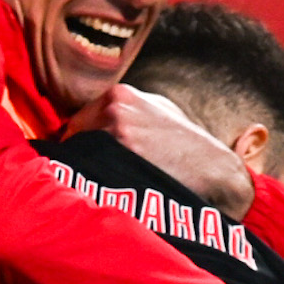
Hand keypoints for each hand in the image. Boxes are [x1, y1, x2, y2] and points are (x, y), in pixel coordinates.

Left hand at [83, 82, 253, 216]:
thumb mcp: (156, 109)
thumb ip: (123, 109)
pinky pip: (89, 172)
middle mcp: (113, 109)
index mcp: (118, 94)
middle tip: (86, 175)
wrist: (211, 169)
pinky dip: (91, 182)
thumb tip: (88, 122)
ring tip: (98, 183)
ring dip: (83, 171)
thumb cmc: (184, 143)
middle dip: (78, 157)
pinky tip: (105, 189)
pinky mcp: (120, 158)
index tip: (81, 160)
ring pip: (78, 157)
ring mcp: (115, 133)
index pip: (75, 122)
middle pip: (72, 139)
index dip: (77, 144)